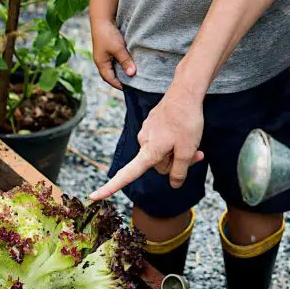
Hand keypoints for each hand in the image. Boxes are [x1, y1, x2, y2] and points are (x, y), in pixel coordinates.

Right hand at [90, 84, 205, 200]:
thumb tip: (173, 184)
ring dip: (176, 150)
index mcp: (149, 151)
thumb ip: (179, 171)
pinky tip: (184, 129)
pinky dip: (174, 140)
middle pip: (157, 165)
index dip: (110, 187)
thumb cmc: (187, 121)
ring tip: (191, 138)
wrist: (185, 92)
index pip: (126, 174)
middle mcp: (143, 141)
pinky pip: (162, 139)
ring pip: (161, 152)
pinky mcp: (152, 123)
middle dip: (175, 162)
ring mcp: (147, 131)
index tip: (93, 196)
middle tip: (196, 153)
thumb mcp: (188, 151)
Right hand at [91, 19, 134, 90]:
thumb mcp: (118, 48)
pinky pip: (117, 60)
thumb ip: (125, 61)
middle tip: (134, 84)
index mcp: (101, 63)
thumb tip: (132, 74)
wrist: (103, 18)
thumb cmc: (107, 34)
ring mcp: (105, 55)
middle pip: (112, 75)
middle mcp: (102, 61)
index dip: (119, 85)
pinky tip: (132, 62)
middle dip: (122, 80)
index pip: (110, 79)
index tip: (131, 89)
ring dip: (123, 70)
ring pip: (115, 67)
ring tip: (135, 74)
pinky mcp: (110, 49)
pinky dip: (123, 63)